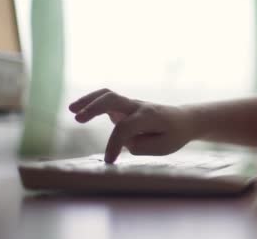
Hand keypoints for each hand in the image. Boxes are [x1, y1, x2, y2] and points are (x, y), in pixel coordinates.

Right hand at [69, 89, 195, 162]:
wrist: (184, 120)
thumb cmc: (174, 134)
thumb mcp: (163, 147)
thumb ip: (141, 146)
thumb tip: (123, 142)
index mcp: (149, 117)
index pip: (125, 128)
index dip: (114, 144)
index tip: (109, 162)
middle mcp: (138, 106)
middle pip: (113, 99)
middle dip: (94, 107)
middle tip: (78, 119)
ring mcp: (131, 104)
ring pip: (108, 95)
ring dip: (89, 100)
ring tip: (72, 109)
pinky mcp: (125, 107)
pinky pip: (106, 99)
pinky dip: (91, 102)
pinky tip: (77, 110)